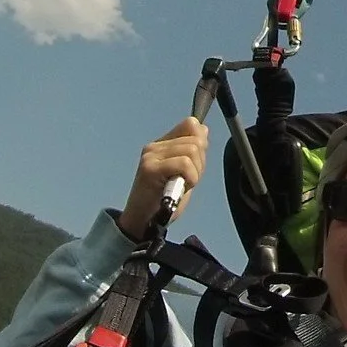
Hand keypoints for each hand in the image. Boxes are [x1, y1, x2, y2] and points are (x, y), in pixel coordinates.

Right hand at [119, 118, 208, 240]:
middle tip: (188, 180)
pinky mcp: (150, 169)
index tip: (196, 163)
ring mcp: (151, 156)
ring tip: (182, 185)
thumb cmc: (162, 200)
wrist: (143, 222)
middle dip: (200, 163)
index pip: (190, 124)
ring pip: (192, 150)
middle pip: (195, 140)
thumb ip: (192, 152)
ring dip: (195, 172)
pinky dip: (191, 177)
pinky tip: (181, 188)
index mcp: (162, 144)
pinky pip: (184, 163)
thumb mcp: (184, 173)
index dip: (201, 142)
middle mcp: (155, 147)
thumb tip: (203, 129)